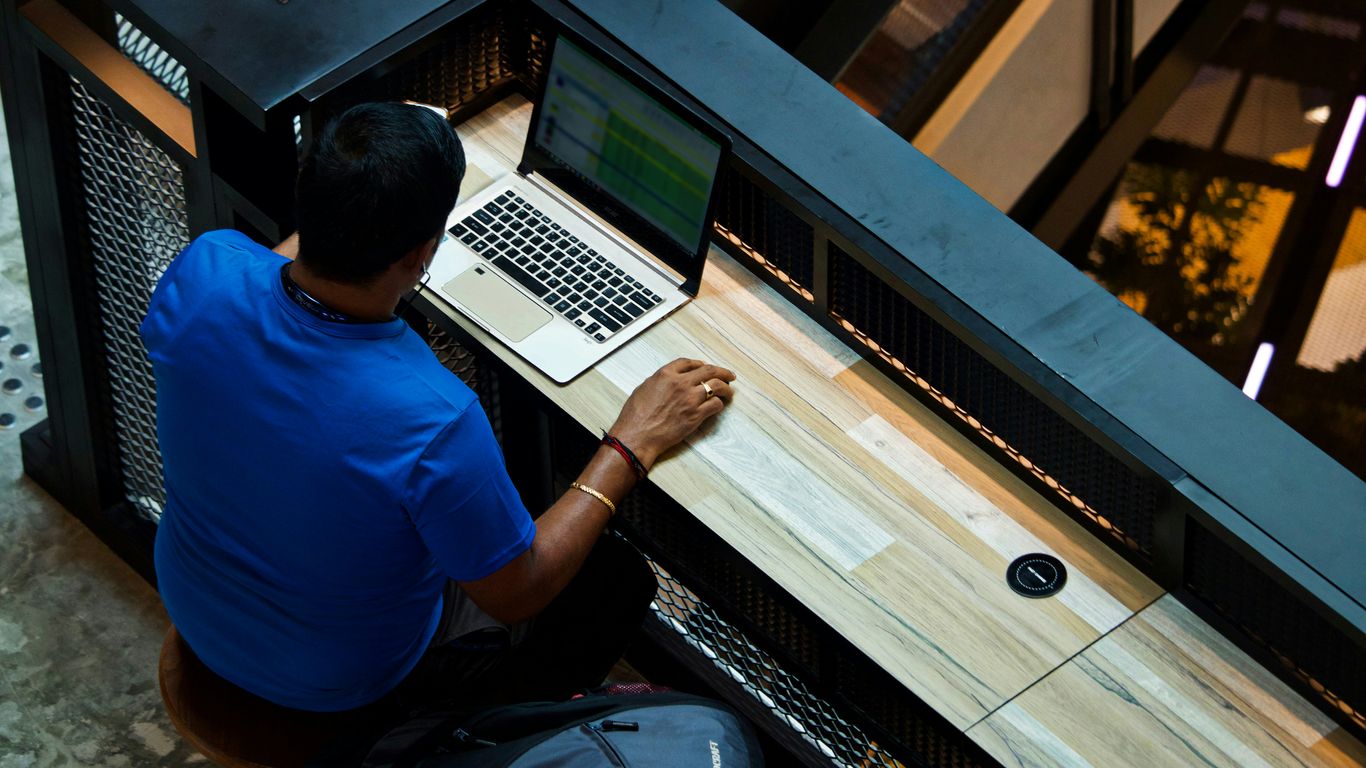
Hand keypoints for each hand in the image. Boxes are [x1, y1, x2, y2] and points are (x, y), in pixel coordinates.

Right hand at [608, 358, 735, 468]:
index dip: (700, 364)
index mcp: (666, 374)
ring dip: (726, 388)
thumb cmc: (635, 415)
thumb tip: (669, 380)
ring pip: (717, 386)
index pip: (689, 363)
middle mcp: (680, 383)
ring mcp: (690, 399)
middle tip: (729, 375)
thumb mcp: (643, 388)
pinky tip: (719, 406)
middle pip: (709, 370)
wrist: (637, 435)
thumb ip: (659, 381)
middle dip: (722, 372)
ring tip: (729, 391)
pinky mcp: (696, 415)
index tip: (705, 366)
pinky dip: (719, 404)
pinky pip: (715, 405)